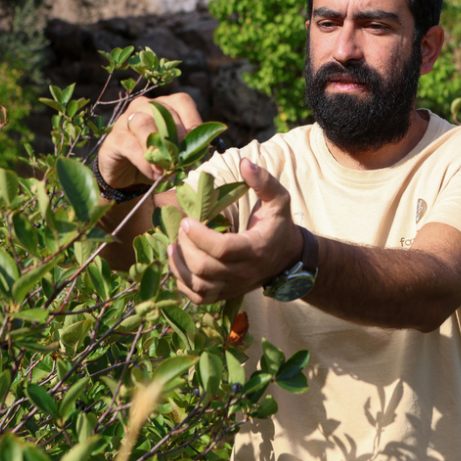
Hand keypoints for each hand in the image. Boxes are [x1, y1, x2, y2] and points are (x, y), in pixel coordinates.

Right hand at [97, 92, 201, 187]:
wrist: (126, 176)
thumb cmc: (156, 160)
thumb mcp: (175, 154)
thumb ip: (187, 150)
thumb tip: (202, 154)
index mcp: (163, 105)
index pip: (181, 102)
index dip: (193, 121)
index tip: (200, 144)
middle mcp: (144, 106)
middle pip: (164, 112)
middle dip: (177, 138)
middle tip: (184, 160)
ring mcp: (126, 119)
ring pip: (143, 123)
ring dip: (159, 147)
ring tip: (168, 168)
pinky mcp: (114, 138)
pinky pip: (130, 145)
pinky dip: (145, 161)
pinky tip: (154, 174)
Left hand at [167, 159, 303, 303]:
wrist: (287, 257)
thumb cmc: (279, 225)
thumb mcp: (279, 200)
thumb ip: (263, 181)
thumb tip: (245, 163)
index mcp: (256, 249)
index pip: (222, 249)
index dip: (200, 236)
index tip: (187, 220)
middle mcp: (245, 273)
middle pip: (205, 269)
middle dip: (186, 248)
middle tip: (180, 229)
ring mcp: (234, 287)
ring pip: (199, 286)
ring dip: (180, 267)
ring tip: (173, 245)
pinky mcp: (226, 294)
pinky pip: (199, 298)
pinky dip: (183, 285)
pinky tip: (178, 264)